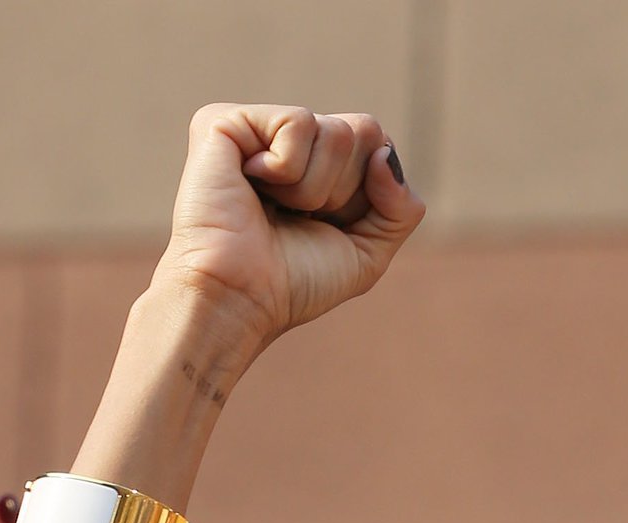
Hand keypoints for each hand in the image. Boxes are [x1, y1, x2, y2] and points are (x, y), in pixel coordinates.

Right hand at [152, 104, 423, 360]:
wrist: (240, 299)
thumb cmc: (294, 284)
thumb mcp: (368, 254)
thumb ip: (401, 208)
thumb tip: (386, 151)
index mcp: (319, 164)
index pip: (379, 146)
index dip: (368, 195)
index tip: (327, 225)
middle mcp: (289, 139)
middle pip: (364, 132)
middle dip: (344, 190)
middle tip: (298, 217)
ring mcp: (257, 126)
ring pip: (337, 131)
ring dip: (314, 188)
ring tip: (273, 207)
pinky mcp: (226, 119)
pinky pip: (299, 122)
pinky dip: (287, 169)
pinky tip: (252, 185)